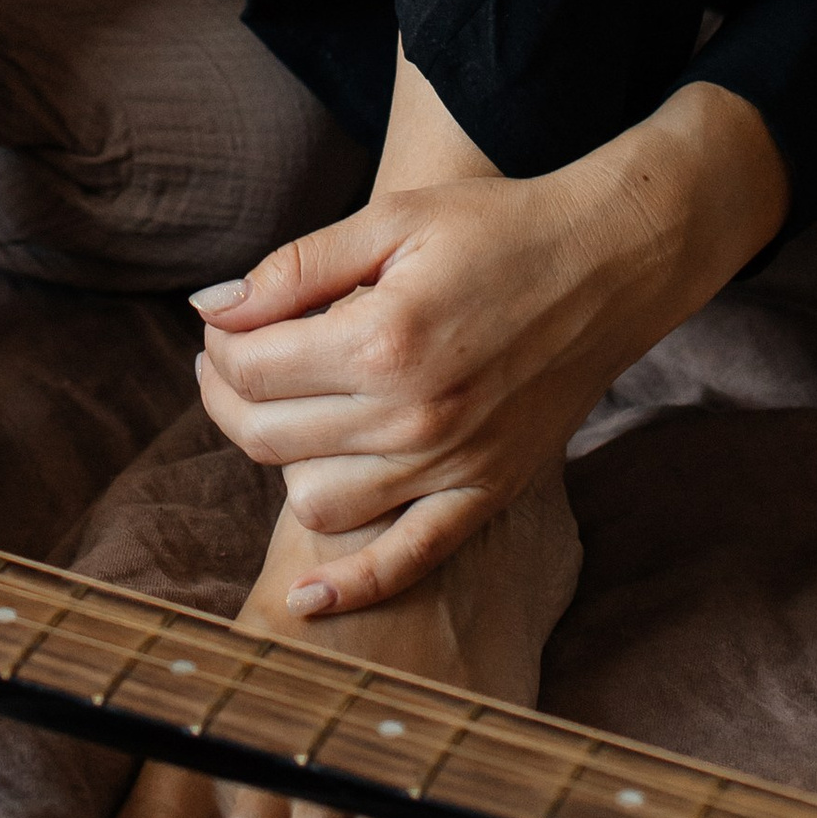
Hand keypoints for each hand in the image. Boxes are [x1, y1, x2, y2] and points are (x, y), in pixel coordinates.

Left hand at [189, 83, 786, 617]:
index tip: (225, 320)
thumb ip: (294, 268)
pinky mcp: (485, 494)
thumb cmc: (493, 228)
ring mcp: (451, 465)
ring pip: (315, 502)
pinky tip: (310, 599)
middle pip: (267, 436)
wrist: (606, 264)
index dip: (219, 342)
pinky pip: (407, 560)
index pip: (249, 367)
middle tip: (235, 358)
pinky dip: (354, 586)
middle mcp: (413, 415)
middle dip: (228, 397)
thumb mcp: (390, 218)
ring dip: (281, 461)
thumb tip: (211, 309)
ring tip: (285, 412)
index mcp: (382, 338)